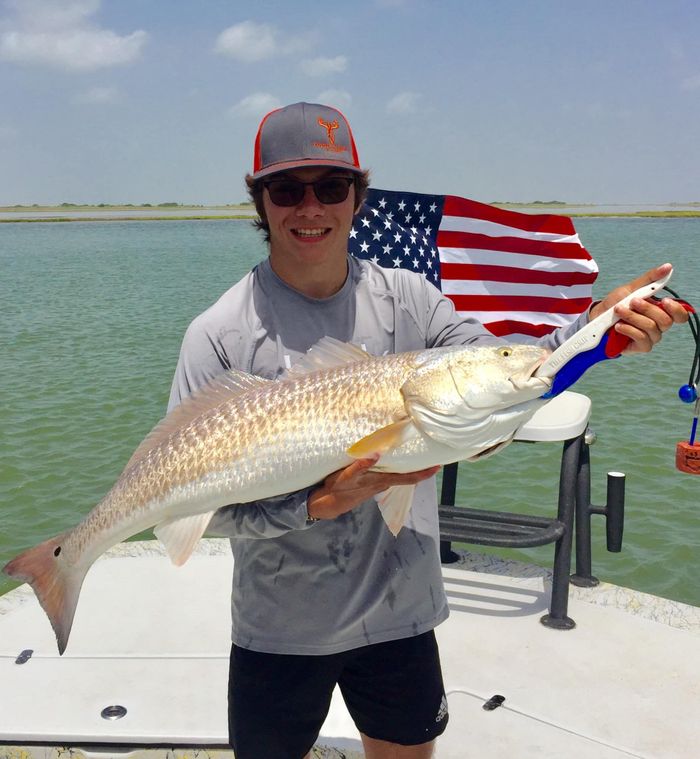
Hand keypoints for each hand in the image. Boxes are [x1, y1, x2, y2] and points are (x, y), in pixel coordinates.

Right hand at [307, 454, 440, 520]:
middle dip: (422, 469)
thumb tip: (377, 454)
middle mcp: (384, 483)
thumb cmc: (339, 488)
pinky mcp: (374, 481)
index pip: (408, 478)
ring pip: (400, 475)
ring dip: (411, 466)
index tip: (437, 467)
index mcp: (381, 480)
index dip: (423, 474)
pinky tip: (399, 459)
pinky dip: (399, 467)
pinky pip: (392, 473)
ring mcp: (380, 483)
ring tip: (421, 453)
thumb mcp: (347, 476)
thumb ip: (361, 466)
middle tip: (435, 456)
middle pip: (409, 476)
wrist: (330, 502)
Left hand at [589, 263, 689, 353]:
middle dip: (647, 309)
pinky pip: (642, 339)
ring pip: (651, 328)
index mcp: (659, 311)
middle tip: (631, 301)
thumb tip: (668, 267)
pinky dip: (629, 330)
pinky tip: (618, 326)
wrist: (596, 319)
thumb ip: (649, 280)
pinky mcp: (639, 347)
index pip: (680, 315)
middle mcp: (658, 325)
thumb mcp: (630, 289)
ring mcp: (649, 337)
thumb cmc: (615, 304)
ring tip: (618, 310)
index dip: (676, 310)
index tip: (665, 300)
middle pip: (665, 321)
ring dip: (633, 317)